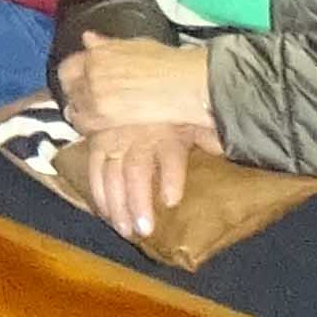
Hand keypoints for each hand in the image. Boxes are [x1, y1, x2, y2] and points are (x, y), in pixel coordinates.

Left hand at [57, 31, 217, 136]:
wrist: (183, 83)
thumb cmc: (167, 63)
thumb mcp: (134, 45)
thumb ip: (106, 45)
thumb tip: (87, 38)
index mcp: (98, 53)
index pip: (68, 66)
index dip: (71, 76)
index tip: (76, 82)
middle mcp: (92, 72)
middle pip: (69, 88)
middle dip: (74, 94)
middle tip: (82, 100)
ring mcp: (96, 94)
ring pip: (74, 106)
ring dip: (79, 110)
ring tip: (91, 114)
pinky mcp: (104, 116)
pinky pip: (84, 123)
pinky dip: (86, 125)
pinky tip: (96, 126)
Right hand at [84, 118, 221, 241]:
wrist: (135, 86)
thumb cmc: (170, 110)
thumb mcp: (193, 117)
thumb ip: (207, 134)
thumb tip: (223, 147)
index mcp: (167, 132)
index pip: (170, 156)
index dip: (170, 177)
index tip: (171, 200)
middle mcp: (139, 137)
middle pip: (136, 170)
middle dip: (138, 200)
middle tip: (143, 229)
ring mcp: (115, 139)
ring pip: (112, 174)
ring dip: (116, 204)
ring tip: (124, 229)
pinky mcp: (98, 142)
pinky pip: (93, 169)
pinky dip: (97, 193)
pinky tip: (104, 213)